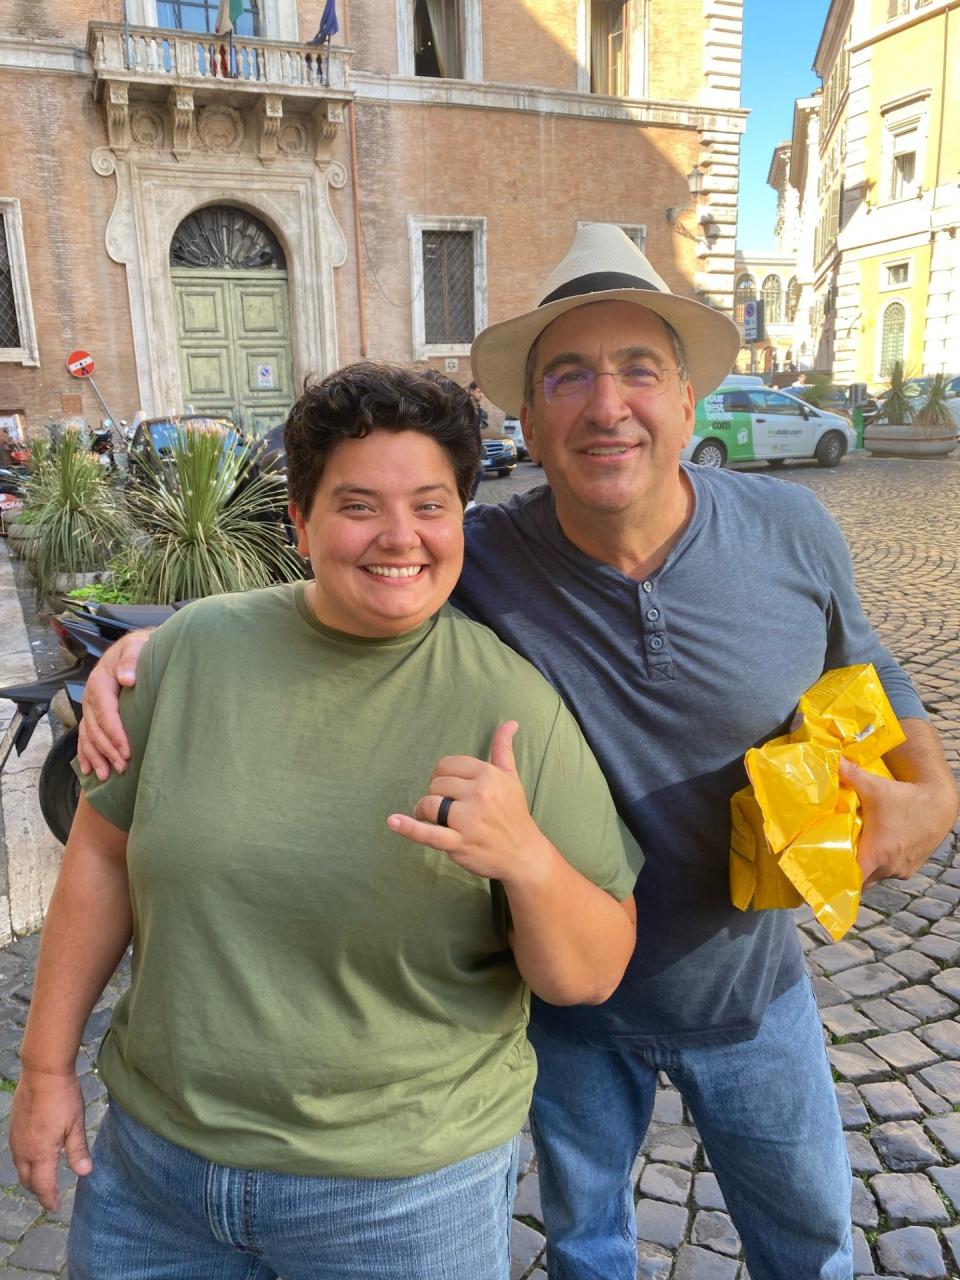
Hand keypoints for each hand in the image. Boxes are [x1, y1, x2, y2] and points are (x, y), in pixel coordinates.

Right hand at [10, 1071, 91, 1211]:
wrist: (42, 1073)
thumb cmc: (63, 1098)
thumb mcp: (76, 1124)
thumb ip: (78, 1150)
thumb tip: (84, 1173)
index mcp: (41, 1153)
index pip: (43, 1186)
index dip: (49, 1199)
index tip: (55, 1207)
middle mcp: (24, 1150)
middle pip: (28, 1180)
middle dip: (39, 1191)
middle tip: (50, 1195)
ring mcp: (16, 1139)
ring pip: (19, 1168)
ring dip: (31, 1177)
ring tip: (43, 1179)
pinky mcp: (13, 1128)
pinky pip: (16, 1154)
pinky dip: (25, 1163)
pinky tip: (34, 1156)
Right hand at [77, 630, 151, 779]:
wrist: (134, 647)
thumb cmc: (139, 648)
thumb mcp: (136, 646)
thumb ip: (131, 660)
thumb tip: (126, 679)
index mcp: (100, 682)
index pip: (106, 713)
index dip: (115, 734)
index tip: (127, 752)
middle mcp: (91, 697)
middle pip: (96, 729)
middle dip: (108, 751)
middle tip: (123, 768)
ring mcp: (90, 707)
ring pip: (88, 736)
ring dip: (96, 757)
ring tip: (106, 776)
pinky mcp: (93, 714)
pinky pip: (84, 736)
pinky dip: (85, 754)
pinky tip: (88, 770)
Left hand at [388, 722, 549, 885]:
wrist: (524, 855)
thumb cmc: (514, 814)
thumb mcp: (511, 778)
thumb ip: (503, 749)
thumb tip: (510, 722)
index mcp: (488, 775)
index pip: (447, 765)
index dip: (443, 776)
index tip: (449, 788)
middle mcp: (479, 794)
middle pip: (436, 784)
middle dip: (436, 794)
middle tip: (445, 806)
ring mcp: (468, 820)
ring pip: (429, 804)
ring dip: (424, 811)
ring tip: (431, 818)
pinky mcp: (459, 843)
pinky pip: (428, 834)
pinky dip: (408, 827)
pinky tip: (393, 821)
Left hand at [841, 756, 954, 886]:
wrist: (940, 803)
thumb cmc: (904, 796)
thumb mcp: (874, 785)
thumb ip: (849, 774)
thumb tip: (830, 759)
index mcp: (877, 854)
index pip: (851, 879)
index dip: (836, 877)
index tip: (823, 870)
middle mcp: (889, 868)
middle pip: (860, 881)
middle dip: (847, 872)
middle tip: (833, 857)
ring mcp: (900, 870)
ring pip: (875, 876)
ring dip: (865, 867)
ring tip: (852, 851)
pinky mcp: (910, 868)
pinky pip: (888, 872)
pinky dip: (880, 864)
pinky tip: (874, 849)